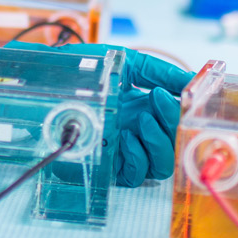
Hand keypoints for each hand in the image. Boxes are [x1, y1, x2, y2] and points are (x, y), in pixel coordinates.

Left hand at [4, 42, 190, 185]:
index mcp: (145, 106)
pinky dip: (138, 157)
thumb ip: (160, 72)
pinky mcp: (104, 164)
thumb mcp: (125, 61)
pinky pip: (135, 176)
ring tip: (142, 118)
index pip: (179, 120)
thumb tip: (193, 81)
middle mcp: (137, 130)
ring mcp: (123, 149)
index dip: (189, 112)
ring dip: (159, 142)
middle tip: (159, 100)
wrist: (44, 74)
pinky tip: (127, 136)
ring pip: (161, 165)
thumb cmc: (80, 66)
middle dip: (174, 123)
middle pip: (175, 144)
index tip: (186, 94)